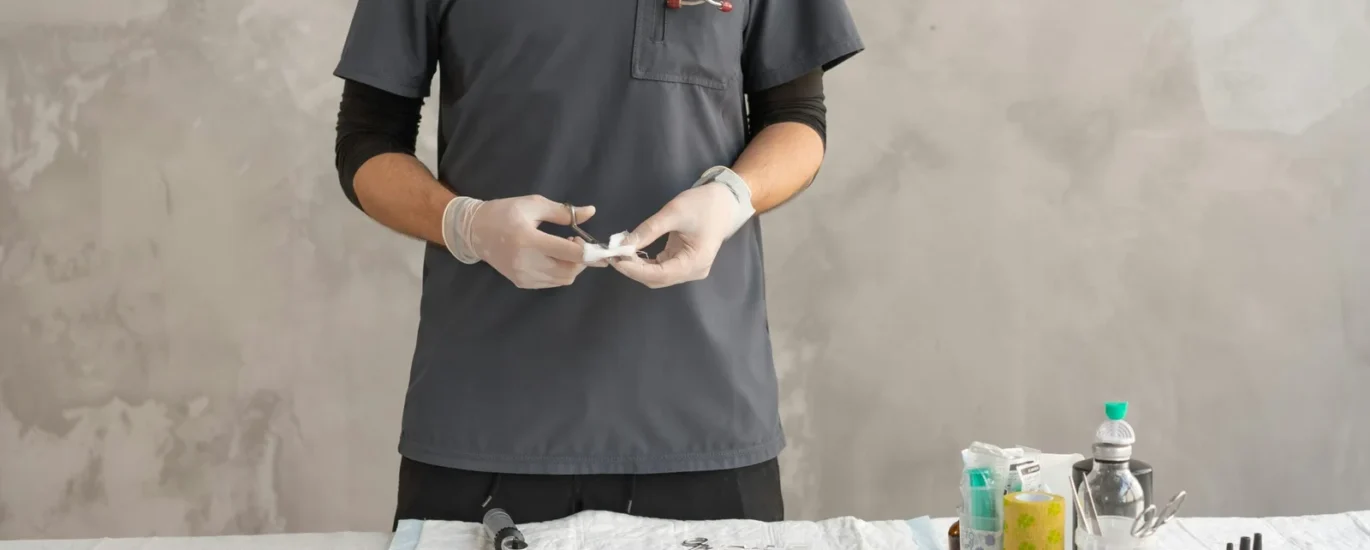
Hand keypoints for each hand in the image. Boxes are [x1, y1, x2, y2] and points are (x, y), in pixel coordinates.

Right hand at [445, 194, 594, 288]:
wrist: (474, 231)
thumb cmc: (505, 213)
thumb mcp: (534, 205)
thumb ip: (564, 212)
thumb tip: (591, 212)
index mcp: (529, 240)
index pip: (570, 253)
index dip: (589, 251)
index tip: (594, 243)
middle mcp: (527, 262)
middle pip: (570, 271)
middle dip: (581, 260)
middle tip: (576, 243)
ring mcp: (523, 276)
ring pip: (563, 280)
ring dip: (572, 267)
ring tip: (563, 249)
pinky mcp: (521, 283)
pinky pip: (551, 283)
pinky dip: (559, 272)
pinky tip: (552, 258)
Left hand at [611, 182, 744, 288]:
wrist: (725, 201)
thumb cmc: (703, 205)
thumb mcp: (674, 213)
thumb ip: (649, 230)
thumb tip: (623, 244)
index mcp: (695, 262)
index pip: (660, 274)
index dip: (636, 270)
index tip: (616, 260)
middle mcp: (693, 271)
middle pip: (657, 279)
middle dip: (634, 270)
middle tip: (613, 255)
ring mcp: (688, 269)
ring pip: (657, 276)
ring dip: (638, 267)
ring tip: (620, 253)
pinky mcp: (683, 263)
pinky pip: (661, 269)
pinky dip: (645, 263)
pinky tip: (632, 252)